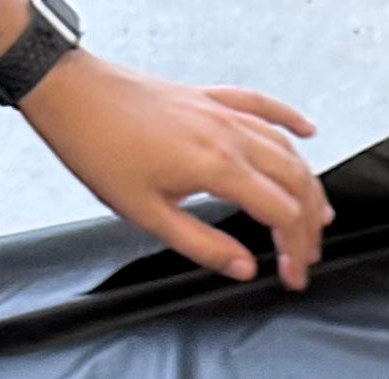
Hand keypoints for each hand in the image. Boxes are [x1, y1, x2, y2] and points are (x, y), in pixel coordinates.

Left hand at [21, 58, 330, 286]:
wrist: (70, 93)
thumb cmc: (99, 149)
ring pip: (286, 149)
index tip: (292, 276)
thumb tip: (242, 268)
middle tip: (308, 256)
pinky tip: (308, 133)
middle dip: (310, 224)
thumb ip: (202, 245)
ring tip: (318, 215)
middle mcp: (228, 135)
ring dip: (309, 184)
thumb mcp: (148, 215)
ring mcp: (221, 112)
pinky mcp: (208, 97)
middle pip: (295, 182)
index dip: (296, 250)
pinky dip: (290, 120)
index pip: (282, 214)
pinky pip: (262, 105)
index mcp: (217, 167)